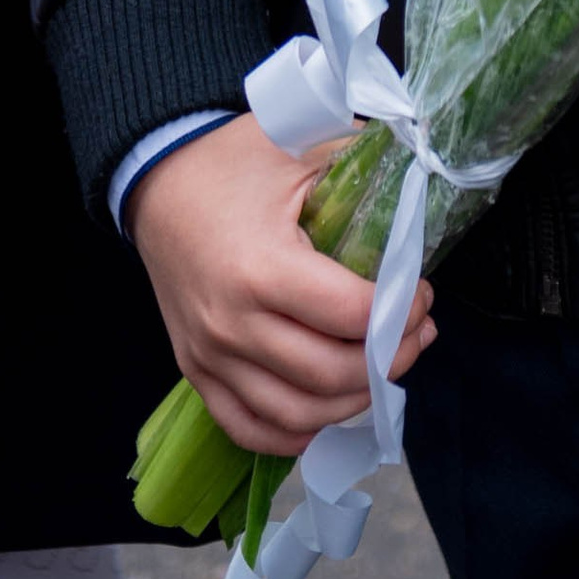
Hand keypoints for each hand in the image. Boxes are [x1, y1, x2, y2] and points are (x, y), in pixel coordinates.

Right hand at [128, 116, 432, 459]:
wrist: (155, 180)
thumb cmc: (231, 161)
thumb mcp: (298, 145)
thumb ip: (359, 163)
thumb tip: (419, 176)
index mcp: (262, 266)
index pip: (349, 314)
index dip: (401, 311)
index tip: (423, 293)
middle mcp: (233, 323)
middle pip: (331, 374)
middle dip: (389, 359)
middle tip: (415, 332)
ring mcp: (210, 355)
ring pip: (297, 414)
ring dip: (353, 401)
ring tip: (383, 367)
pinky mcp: (195, 371)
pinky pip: (248, 427)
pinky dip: (294, 433)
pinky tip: (328, 410)